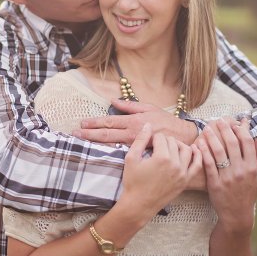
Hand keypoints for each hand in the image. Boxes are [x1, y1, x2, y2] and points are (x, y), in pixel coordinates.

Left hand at [73, 100, 197, 145]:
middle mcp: (131, 133)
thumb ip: (130, 105)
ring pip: (110, 144)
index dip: (94, 123)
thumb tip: (114, 101)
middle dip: (89, 134)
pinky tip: (97, 152)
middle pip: (106, 134)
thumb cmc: (166, 121)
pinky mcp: (138, 153)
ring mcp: (134, 145)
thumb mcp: (149, 108)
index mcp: (133, 121)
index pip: (109, 122)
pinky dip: (107, 151)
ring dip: (94, 143)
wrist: (181, 138)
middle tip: (75, 133)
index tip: (82, 123)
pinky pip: (119, 152)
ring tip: (81, 141)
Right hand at [121, 124, 199, 217]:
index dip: (153, 139)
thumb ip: (140, 139)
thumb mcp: (132, 158)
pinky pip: (197, 164)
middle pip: (173, 142)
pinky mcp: (186, 181)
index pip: (161, 137)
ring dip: (178, 145)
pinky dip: (197, 155)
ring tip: (170, 147)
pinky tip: (194, 149)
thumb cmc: (133, 182)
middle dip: (164, 141)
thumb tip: (148, 125)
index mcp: (162, 157)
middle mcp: (175, 164)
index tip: (148, 144)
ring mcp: (182, 173)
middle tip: (156, 147)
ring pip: (186, 149)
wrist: (138, 205)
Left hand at [196, 118, 256, 232]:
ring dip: (212, 137)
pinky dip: (204, 152)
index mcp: (253, 168)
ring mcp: (227, 178)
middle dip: (225, 129)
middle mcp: (241, 171)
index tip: (235, 122)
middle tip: (219, 120)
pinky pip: (209, 164)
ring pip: (219, 152)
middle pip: (232, 144)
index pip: (247, 142)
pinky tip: (200, 143)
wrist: (237, 215)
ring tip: (207, 127)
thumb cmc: (249, 193)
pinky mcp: (215, 184)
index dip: (241, 129)